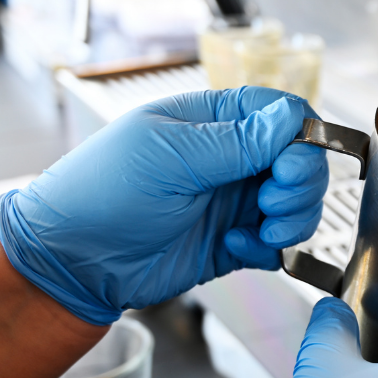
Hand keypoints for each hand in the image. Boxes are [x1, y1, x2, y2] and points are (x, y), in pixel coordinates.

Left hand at [0, 87, 327, 324]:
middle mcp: (235, 159)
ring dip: (293, 219)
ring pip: (299, 204)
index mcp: (217, 122)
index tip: (290, 167)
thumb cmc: (103, 192)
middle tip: (271, 202)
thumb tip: (291, 115)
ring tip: (263, 230)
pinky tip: (236, 246)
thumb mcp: (170, 157)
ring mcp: (237, 201)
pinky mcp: (238, 241)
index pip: (285, 115)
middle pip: (303, 162)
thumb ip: (238, 141)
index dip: (302, 139)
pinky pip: (279, 243)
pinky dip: (271, 249)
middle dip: (301, 185)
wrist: (75, 262)